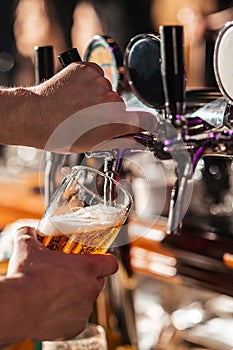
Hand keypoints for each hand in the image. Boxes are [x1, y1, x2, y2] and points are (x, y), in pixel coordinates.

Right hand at [7, 226, 117, 341]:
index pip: (111, 263)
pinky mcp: (75, 328)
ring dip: (77, 297)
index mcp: (87, 267)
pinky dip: (68, 316)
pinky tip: (53, 310)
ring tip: (57, 293)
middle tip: (71, 275)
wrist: (18, 308)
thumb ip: (30, 234)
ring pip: (87, 301)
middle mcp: (91, 289)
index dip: (105, 261)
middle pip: (99, 281)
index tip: (97, 260)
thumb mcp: (27, 247)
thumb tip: (27, 230)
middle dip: (88, 278)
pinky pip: (76, 319)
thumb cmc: (27, 276)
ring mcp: (84, 310)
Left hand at [29, 62, 157, 152]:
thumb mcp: (92, 145)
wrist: (36, 115)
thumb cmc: (60, 134)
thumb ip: (119, 140)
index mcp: (115, 121)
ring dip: (97, 95)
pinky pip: (96, 74)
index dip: (140, 123)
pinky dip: (88, 82)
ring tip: (78, 105)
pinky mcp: (86, 68)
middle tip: (89, 117)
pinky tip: (76, 92)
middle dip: (109, 110)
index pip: (143, 120)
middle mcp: (111, 100)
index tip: (138, 124)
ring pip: (106, 88)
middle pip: (120, 104)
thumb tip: (137, 139)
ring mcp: (98, 82)